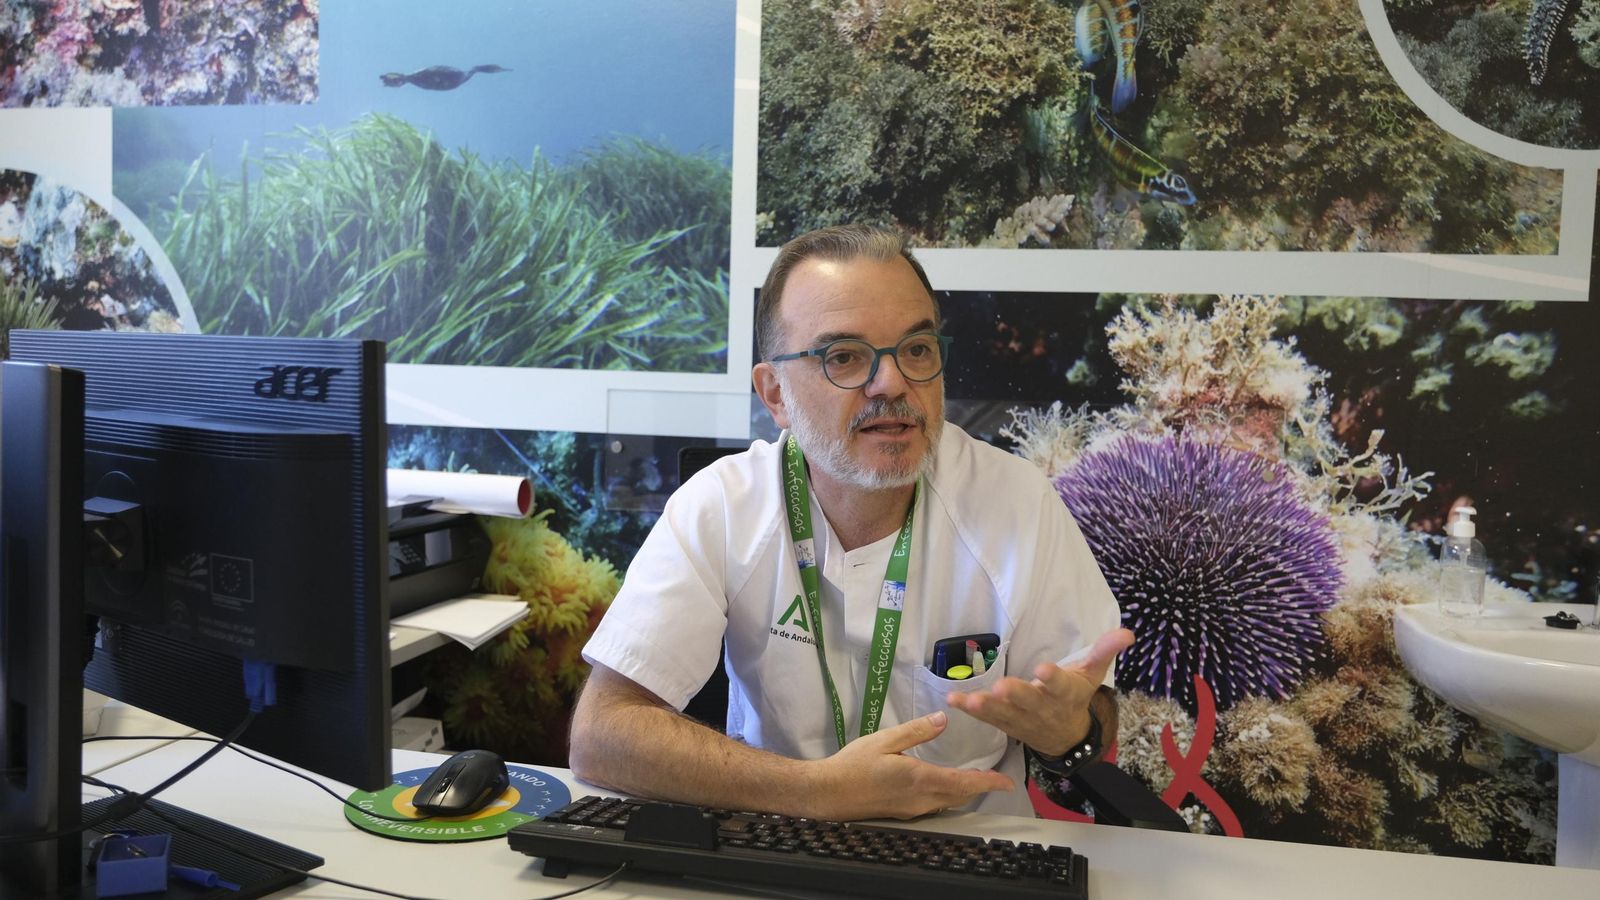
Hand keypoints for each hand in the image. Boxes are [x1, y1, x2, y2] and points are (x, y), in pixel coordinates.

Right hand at [805, 711, 1014, 819]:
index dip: (988, 783)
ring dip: (965, 792)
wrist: (828, 793)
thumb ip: (916, 731)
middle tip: (995, 777)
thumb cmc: (853, 765)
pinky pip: (935, 806)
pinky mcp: (904, 813)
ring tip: (976, 779)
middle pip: (960, 796)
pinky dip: (948, 795)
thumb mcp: (884, 740)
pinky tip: (944, 785)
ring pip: (949, 803)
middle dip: (980, 787)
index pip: (963, 783)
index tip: (1006, 782)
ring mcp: (912, 809)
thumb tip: (943, 719)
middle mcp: (921, 799)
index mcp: (919, 778)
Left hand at [944, 627, 1133, 755]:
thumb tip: (1127, 631)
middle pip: (1029, 702)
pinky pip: (987, 719)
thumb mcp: (1092, 675)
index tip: (1044, 670)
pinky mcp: (1005, 724)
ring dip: (987, 707)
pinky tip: (954, 701)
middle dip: (1016, 695)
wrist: (1066, 739)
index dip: (1053, 679)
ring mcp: (1021, 719)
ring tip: (971, 700)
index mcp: (1065, 694)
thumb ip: (1104, 651)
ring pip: (1004, 714)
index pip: (1060, 685)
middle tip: (1003, 687)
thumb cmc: (1075, 698)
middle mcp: (1043, 708)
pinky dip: (970, 711)